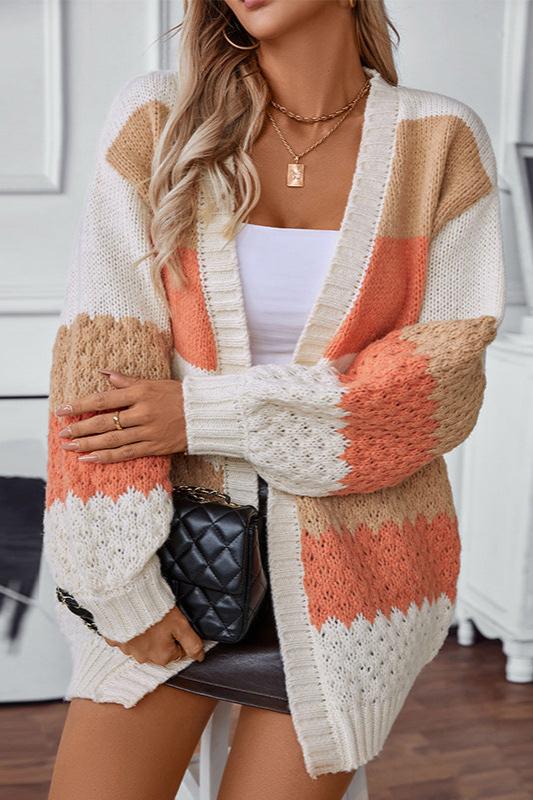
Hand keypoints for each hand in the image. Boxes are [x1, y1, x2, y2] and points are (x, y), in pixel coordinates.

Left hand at [54, 370, 186, 462]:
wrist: (205, 415)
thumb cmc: (178, 395)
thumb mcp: (153, 382)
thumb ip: (126, 380)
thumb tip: (103, 373)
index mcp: (141, 393)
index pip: (103, 399)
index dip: (80, 405)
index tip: (62, 410)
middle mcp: (142, 412)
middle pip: (104, 422)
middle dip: (80, 428)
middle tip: (62, 433)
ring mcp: (148, 431)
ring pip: (112, 440)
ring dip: (88, 444)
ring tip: (70, 447)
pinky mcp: (154, 447)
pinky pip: (125, 453)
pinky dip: (106, 456)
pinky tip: (90, 458)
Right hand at [103, 606, 204, 665]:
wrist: (127, 597)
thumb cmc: (155, 609)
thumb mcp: (180, 624)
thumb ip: (192, 643)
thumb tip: (200, 657)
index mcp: (161, 656)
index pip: (178, 651)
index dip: (180, 635)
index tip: (175, 622)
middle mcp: (143, 657)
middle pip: (160, 649)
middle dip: (163, 636)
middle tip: (162, 618)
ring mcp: (127, 649)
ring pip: (142, 644)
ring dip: (146, 633)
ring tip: (148, 616)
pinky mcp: (114, 639)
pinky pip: (126, 637)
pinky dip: (130, 630)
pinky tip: (134, 618)